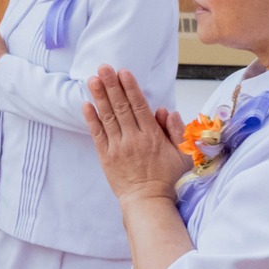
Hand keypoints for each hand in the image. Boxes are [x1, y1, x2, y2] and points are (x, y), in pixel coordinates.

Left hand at [82, 66, 190, 206]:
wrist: (148, 201)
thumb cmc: (168, 179)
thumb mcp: (182, 154)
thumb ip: (176, 131)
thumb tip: (166, 109)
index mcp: (152, 136)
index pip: (139, 106)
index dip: (130, 87)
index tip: (123, 72)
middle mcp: (133, 139)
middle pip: (121, 107)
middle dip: (112, 85)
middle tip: (103, 67)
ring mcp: (118, 147)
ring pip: (107, 117)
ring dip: (99, 97)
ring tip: (93, 79)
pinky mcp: (106, 156)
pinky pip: (97, 134)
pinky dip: (91, 119)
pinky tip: (86, 104)